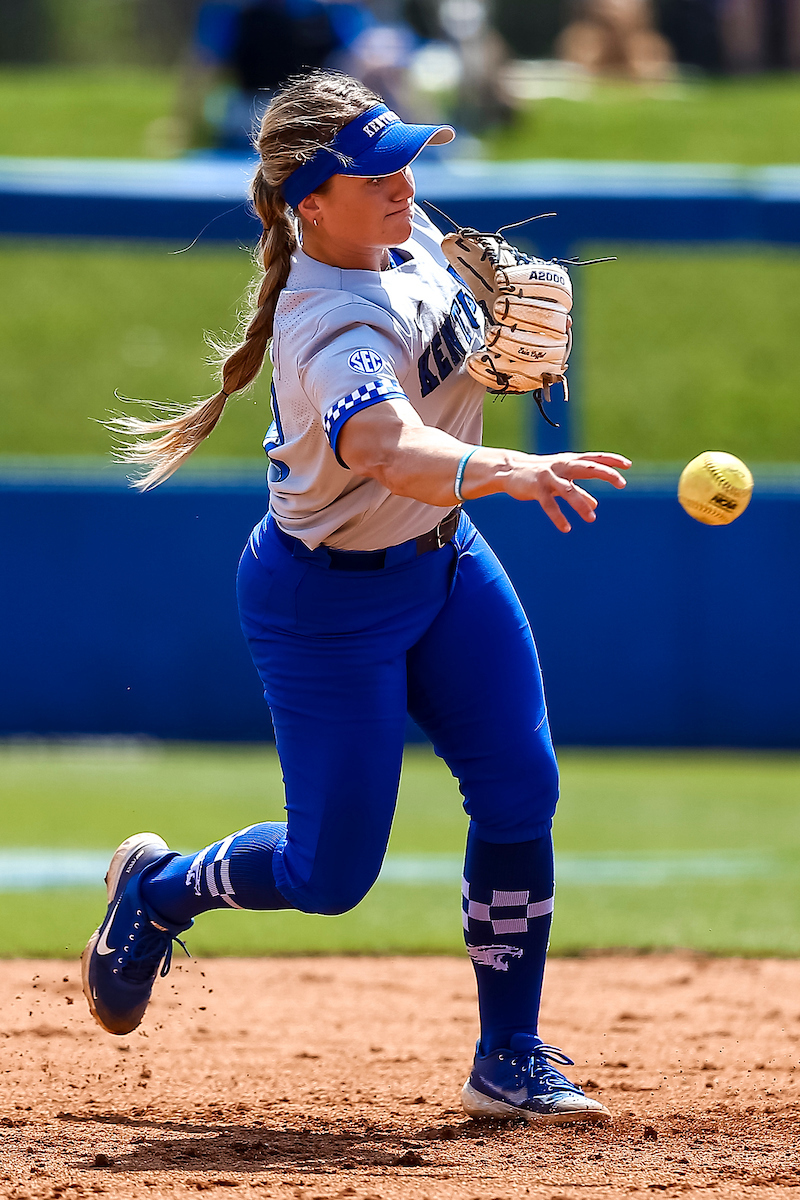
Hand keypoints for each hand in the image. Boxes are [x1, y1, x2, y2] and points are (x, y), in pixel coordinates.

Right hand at [502, 452, 630, 532]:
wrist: (510, 470)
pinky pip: (549, 504)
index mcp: (570, 462)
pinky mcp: (536, 489)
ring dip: (581, 504)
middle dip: (606, 474)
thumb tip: (595, 503)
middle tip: (622, 483)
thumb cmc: (540, 475)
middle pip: (588, 467)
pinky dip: (558, 517)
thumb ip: (579, 491)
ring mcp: (549, 477)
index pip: (595, 459)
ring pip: (569, 490)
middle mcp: (562, 466)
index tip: (628, 465)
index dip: (611, 461)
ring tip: (591, 519)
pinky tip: (566, 528)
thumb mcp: (562, 481)